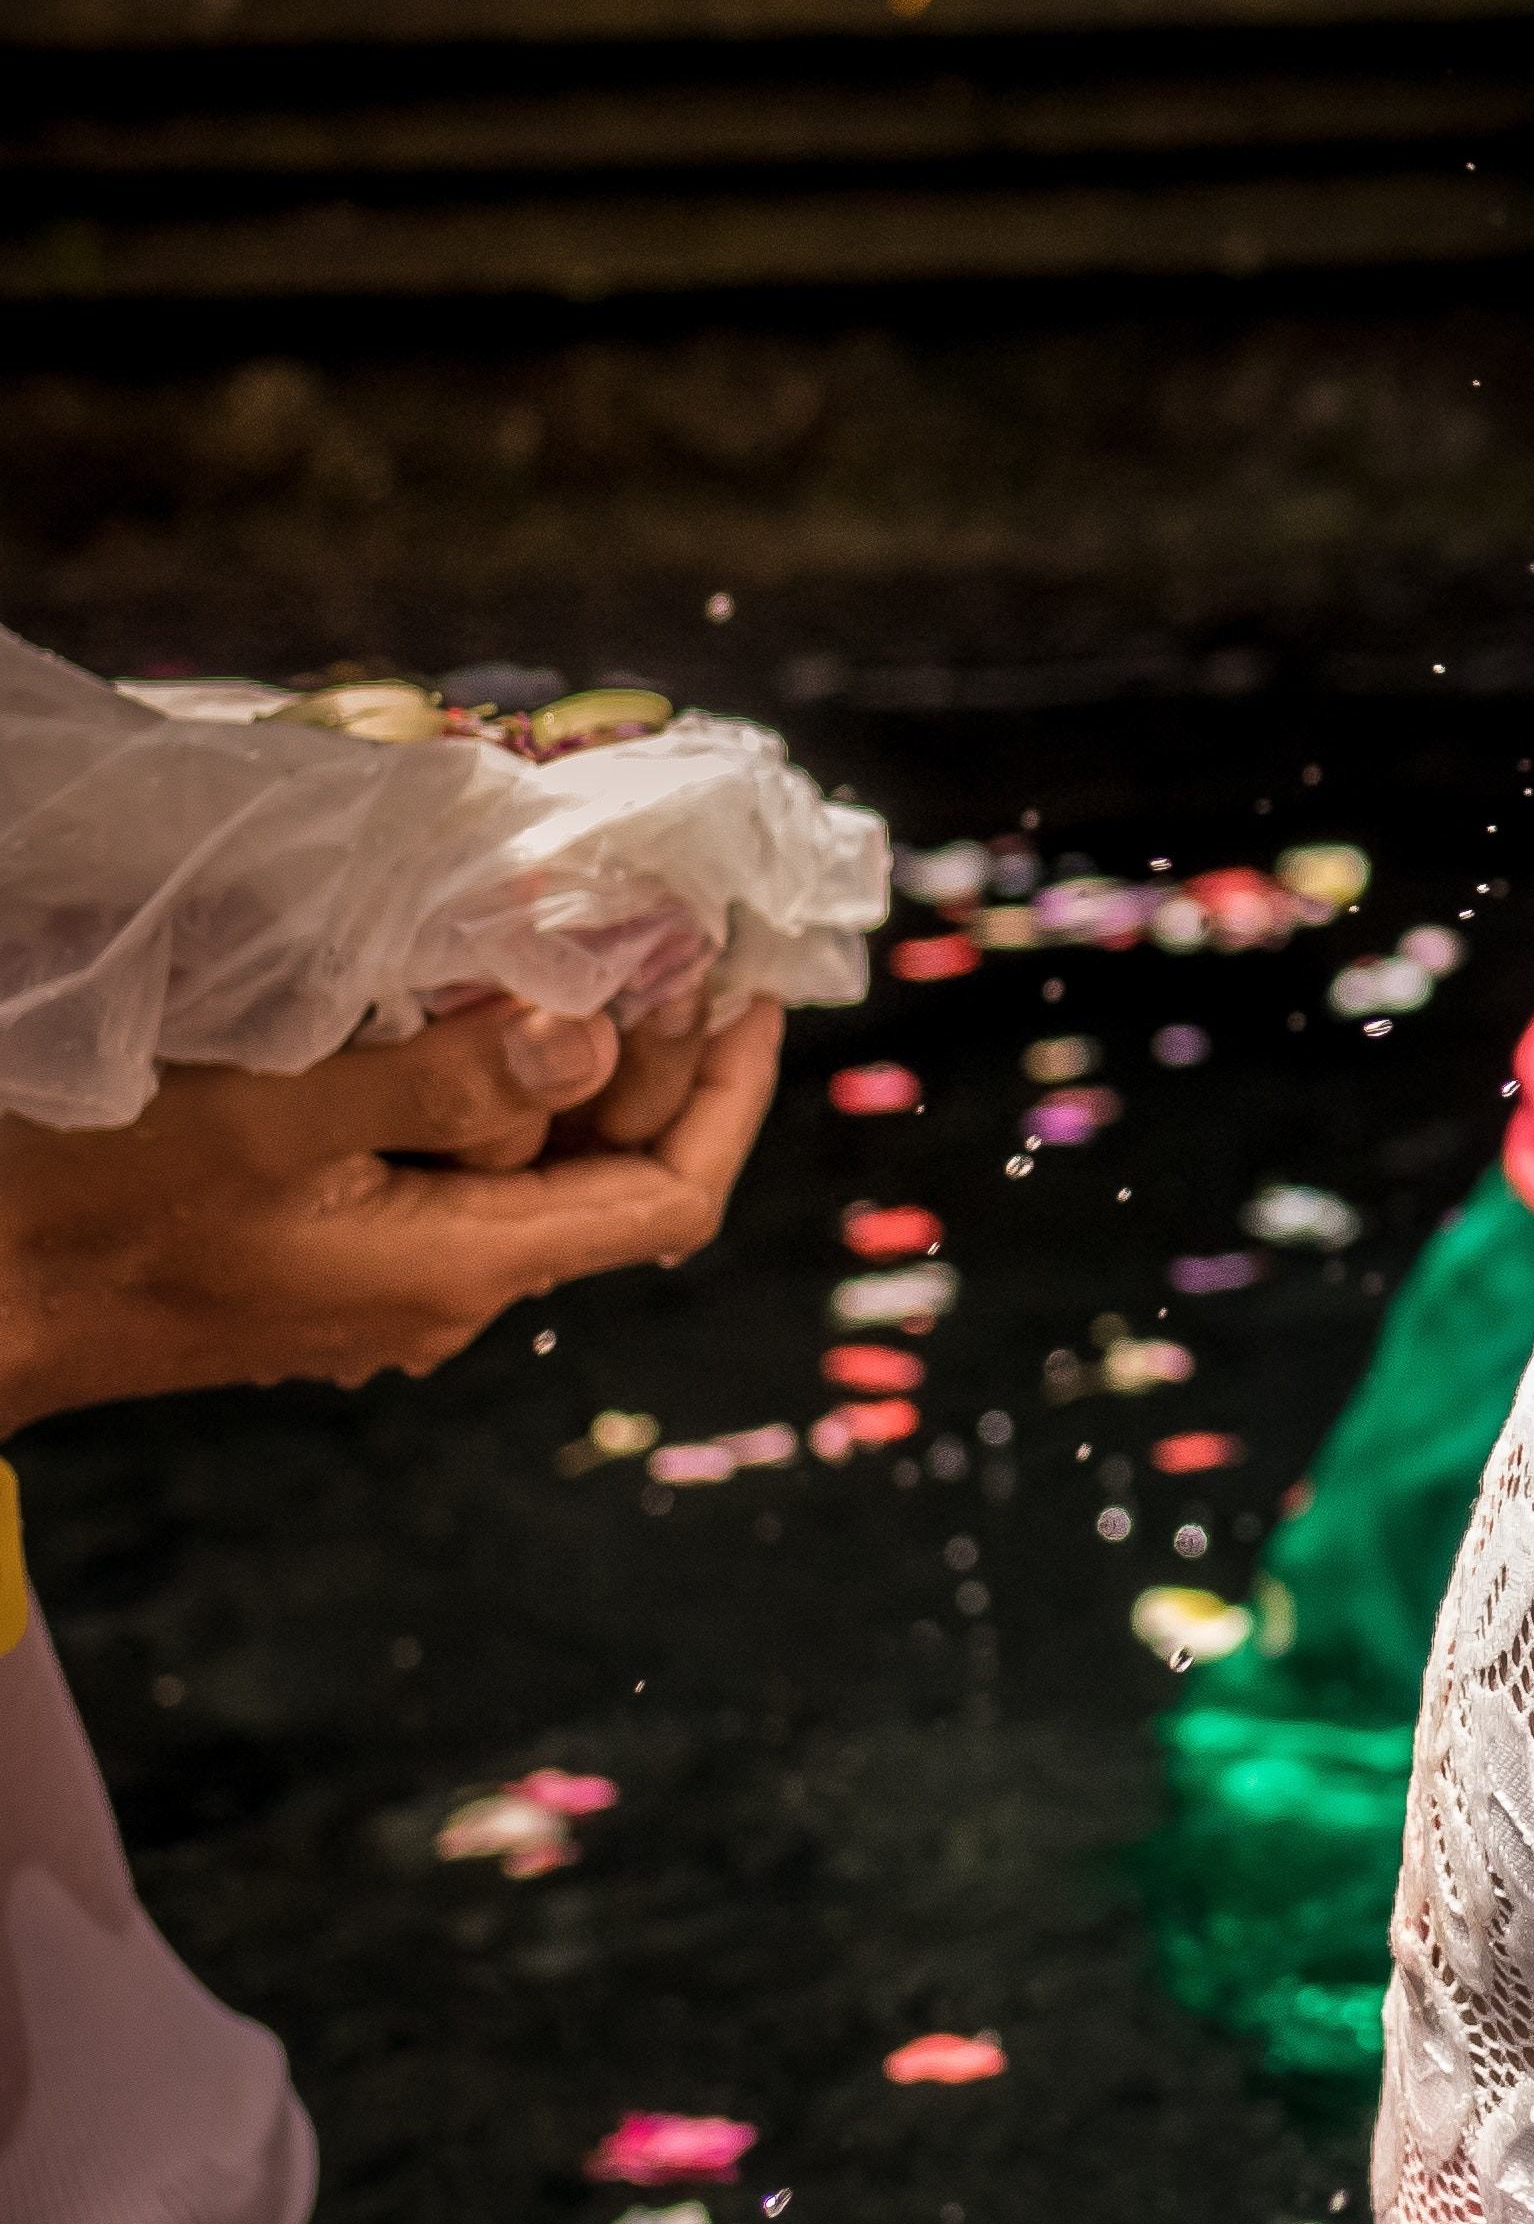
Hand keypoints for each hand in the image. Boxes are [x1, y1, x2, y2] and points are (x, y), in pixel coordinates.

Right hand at [0, 1000, 780, 1433]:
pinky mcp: (324, 1253)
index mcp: (461, 1270)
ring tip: (580, 943)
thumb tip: (591, 1038)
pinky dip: (475, 1087)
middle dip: (652, 1053)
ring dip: (560, 1059)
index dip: (730, 1094)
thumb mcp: (265, 1122)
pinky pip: (443, 1167)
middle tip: (670, 932)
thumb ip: (437, 1082)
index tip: (750, 991)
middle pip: (605, 1170)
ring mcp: (383, 1279)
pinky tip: (458, 1004)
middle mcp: (443, 1291)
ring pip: (524, 1164)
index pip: (669, 1196)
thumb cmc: (92, 1208)